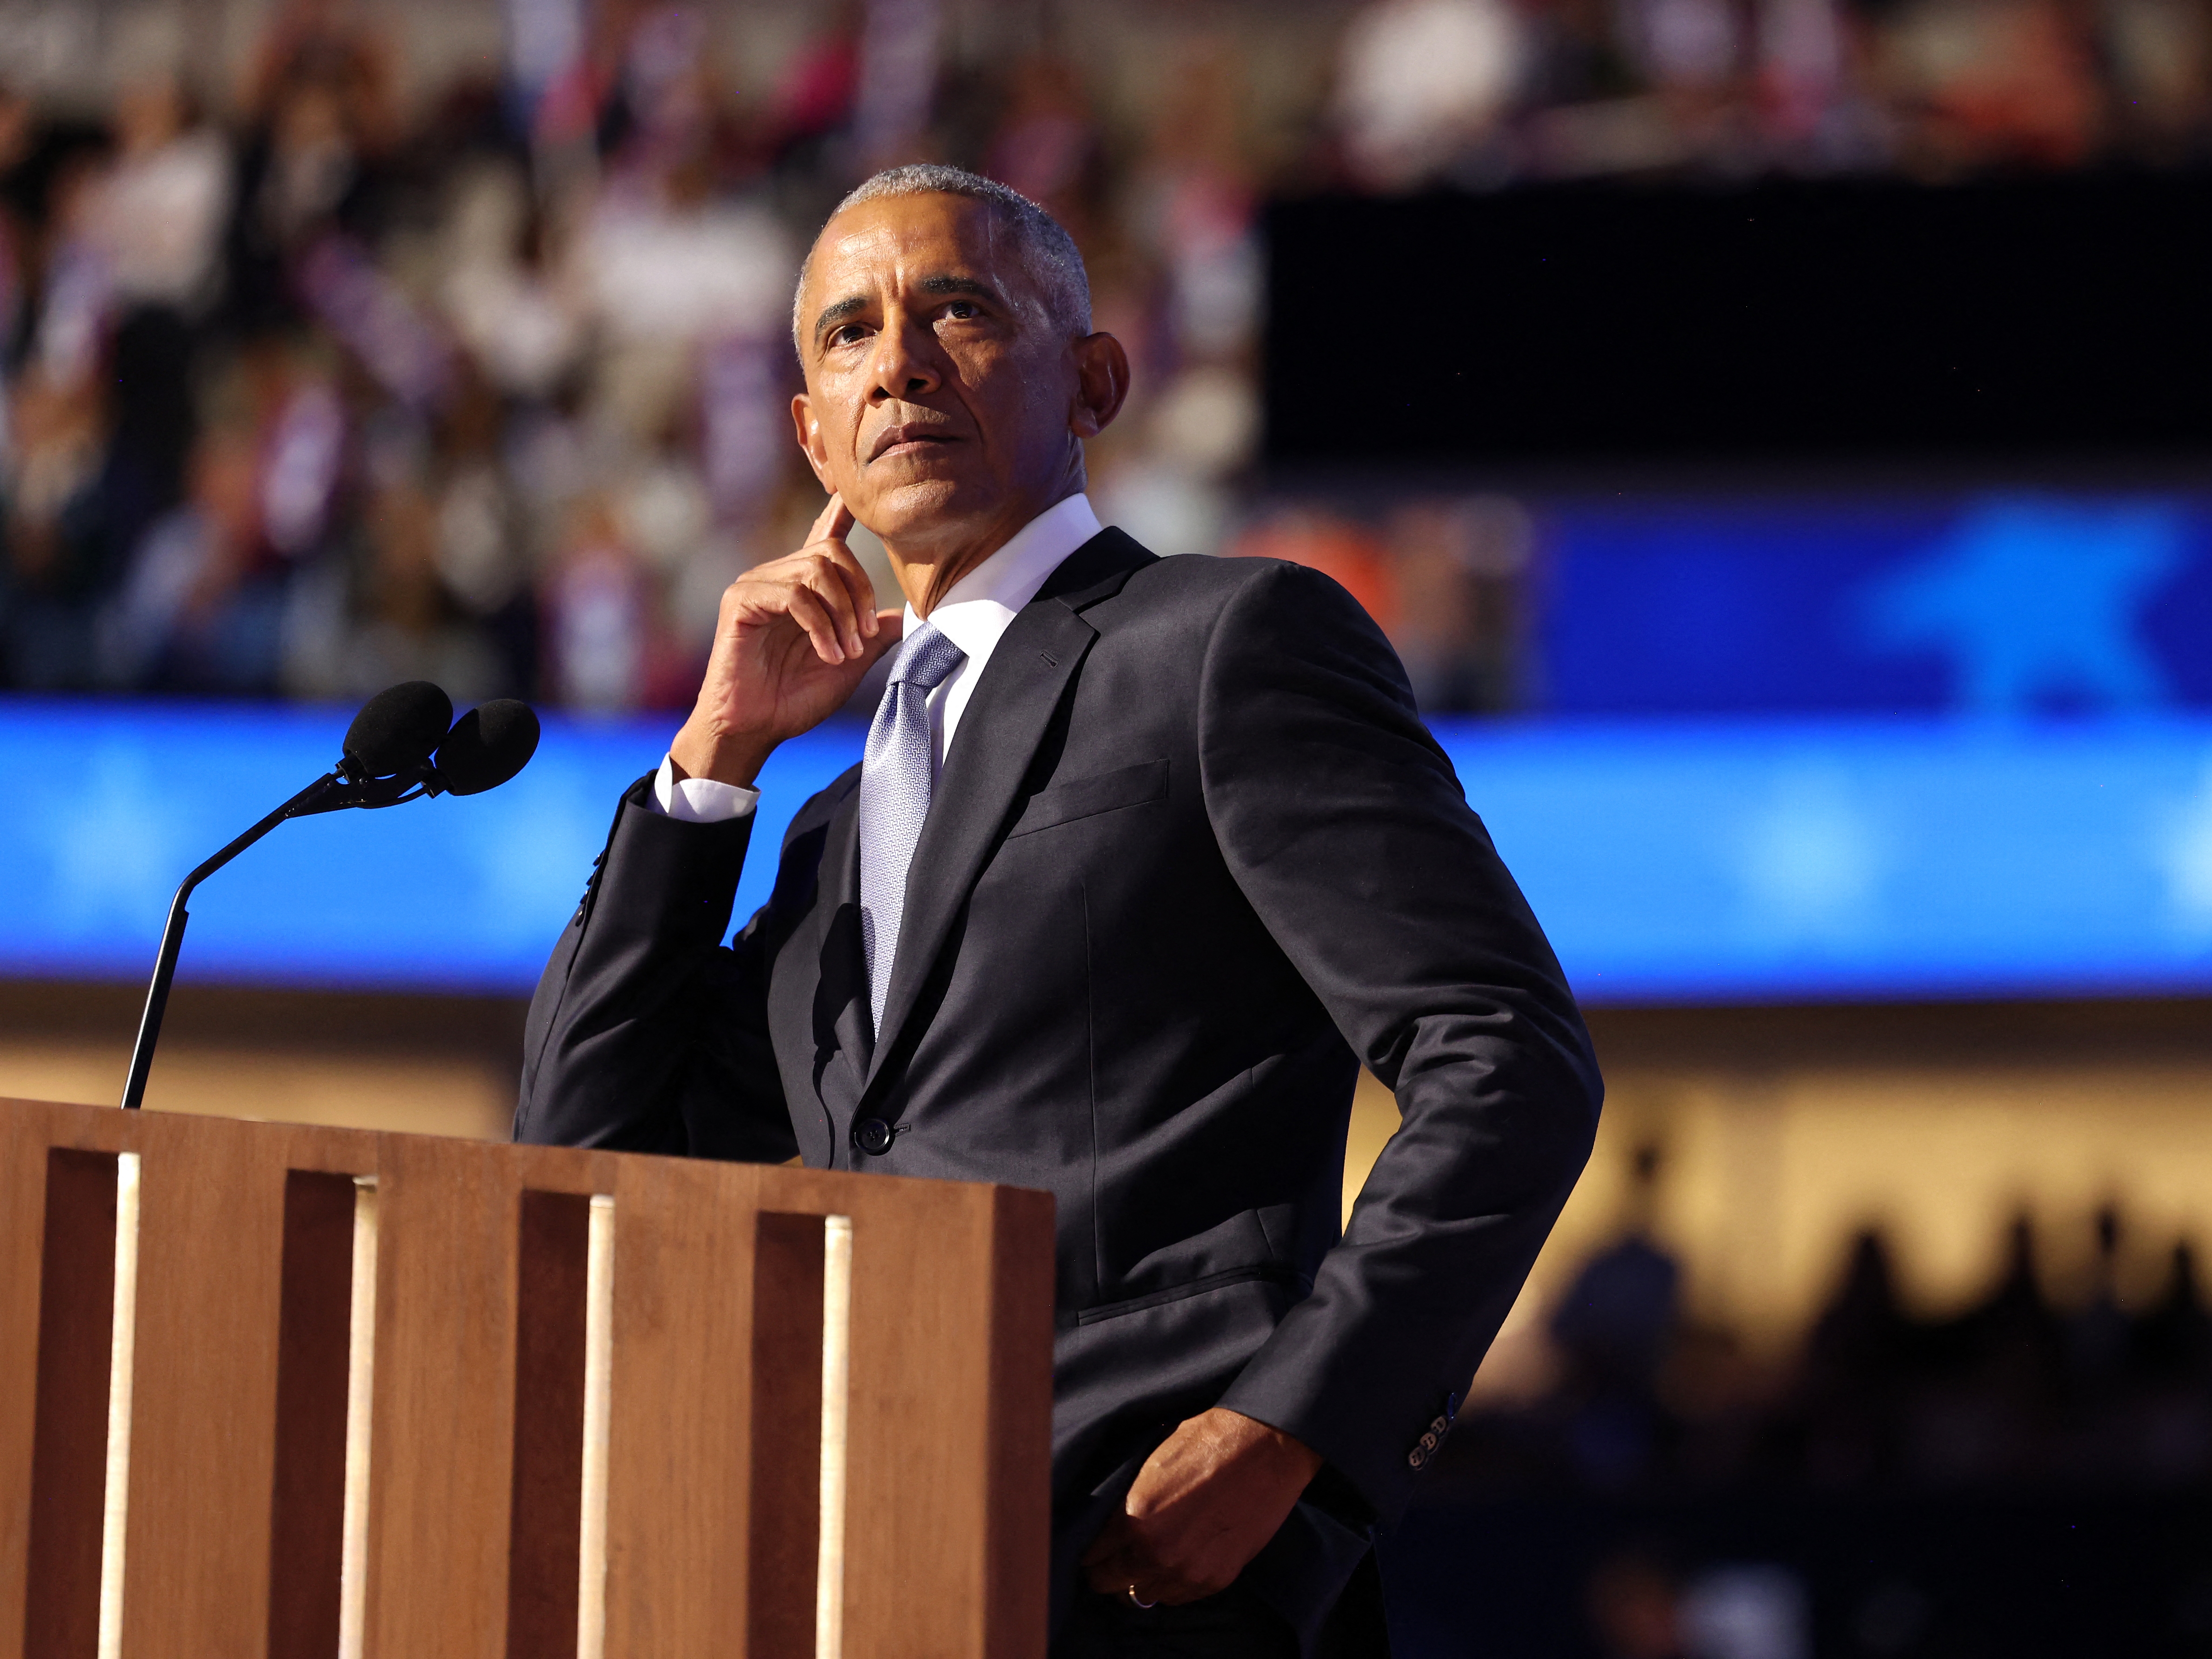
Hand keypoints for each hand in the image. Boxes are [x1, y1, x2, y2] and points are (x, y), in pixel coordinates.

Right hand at [670, 495, 902, 785]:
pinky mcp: (740, 600)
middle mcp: (778, 578)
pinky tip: (828, 654)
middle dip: (860, 593)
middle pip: (831, 552)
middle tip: (865, 637)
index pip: (824, 537)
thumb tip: (906, 615)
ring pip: (815, 571)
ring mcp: (757, 585)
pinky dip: (819, 625)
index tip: (857, 500)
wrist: (753, 730)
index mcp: (803, 589)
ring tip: (846, 653)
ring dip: (842, 615)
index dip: (840, 515)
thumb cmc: (793, 700)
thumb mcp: (849, 664)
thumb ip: (874, 636)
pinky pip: (793, 595)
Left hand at [1080, 1407, 1322, 1606]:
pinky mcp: (1216, 1578)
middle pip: (1111, 1583)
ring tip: (1142, 1564)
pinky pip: (1177, 1597)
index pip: (1093, 1555)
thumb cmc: (1208, 1442)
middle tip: (1109, 1562)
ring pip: (1143, 1596)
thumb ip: (1127, 1501)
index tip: (1092, 1550)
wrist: (1265, 1447)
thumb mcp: (1151, 1463)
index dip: (1090, 1552)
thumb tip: (1108, 1523)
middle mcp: (1158, 1551)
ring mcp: (1188, 1570)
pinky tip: (1172, 1565)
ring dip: (1139, 1581)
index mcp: (1134, 1518)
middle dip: (1106, 1572)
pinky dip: (1170, 1585)